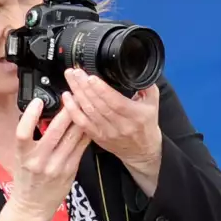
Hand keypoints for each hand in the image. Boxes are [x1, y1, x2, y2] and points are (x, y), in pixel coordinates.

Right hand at [0, 98, 90, 220]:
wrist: (33, 205)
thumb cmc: (27, 179)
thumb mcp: (21, 157)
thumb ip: (31, 139)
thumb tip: (42, 116)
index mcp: (24, 155)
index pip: (23, 132)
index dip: (30, 115)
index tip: (37, 101)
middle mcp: (40, 160)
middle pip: (55, 130)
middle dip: (65, 110)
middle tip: (71, 94)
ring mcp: (57, 165)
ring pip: (72, 136)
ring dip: (79, 118)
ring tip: (84, 103)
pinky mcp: (71, 170)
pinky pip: (81, 147)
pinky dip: (86, 133)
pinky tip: (89, 123)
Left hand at [62, 69, 162, 195]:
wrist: (141, 151)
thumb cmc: (146, 125)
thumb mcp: (153, 104)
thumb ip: (146, 86)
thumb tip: (136, 69)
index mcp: (136, 115)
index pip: (116, 102)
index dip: (102, 90)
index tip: (91, 78)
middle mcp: (121, 125)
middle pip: (98, 104)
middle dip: (85, 86)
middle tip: (76, 72)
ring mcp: (107, 132)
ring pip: (88, 111)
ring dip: (77, 93)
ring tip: (71, 79)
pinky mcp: (97, 137)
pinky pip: (82, 122)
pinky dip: (72, 109)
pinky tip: (67, 97)